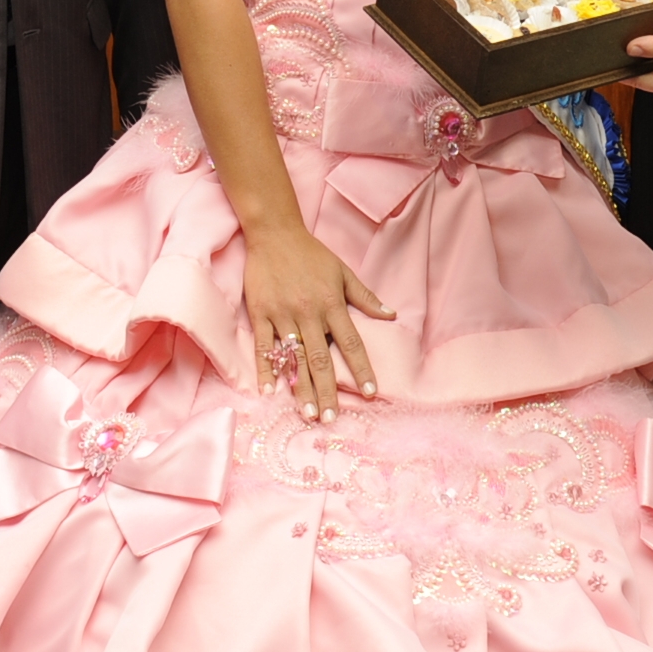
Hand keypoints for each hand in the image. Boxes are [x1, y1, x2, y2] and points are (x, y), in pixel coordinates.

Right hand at [242, 218, 392, 419]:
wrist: (274, 233)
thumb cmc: (311, 254)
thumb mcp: (343, 271)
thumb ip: (365, 297)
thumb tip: (391, 316)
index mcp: (331, 303)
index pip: (351, 342)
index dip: (361, 368)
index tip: (371, 392)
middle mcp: (308, 312)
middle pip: (320, 358)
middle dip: (327, 390)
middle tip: (332, 418)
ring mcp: (282, 314)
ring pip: (293, 358)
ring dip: (300, 388)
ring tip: (308, 413)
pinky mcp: (260, 313)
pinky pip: (264, 346)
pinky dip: (266, 369)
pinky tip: (268, 391)